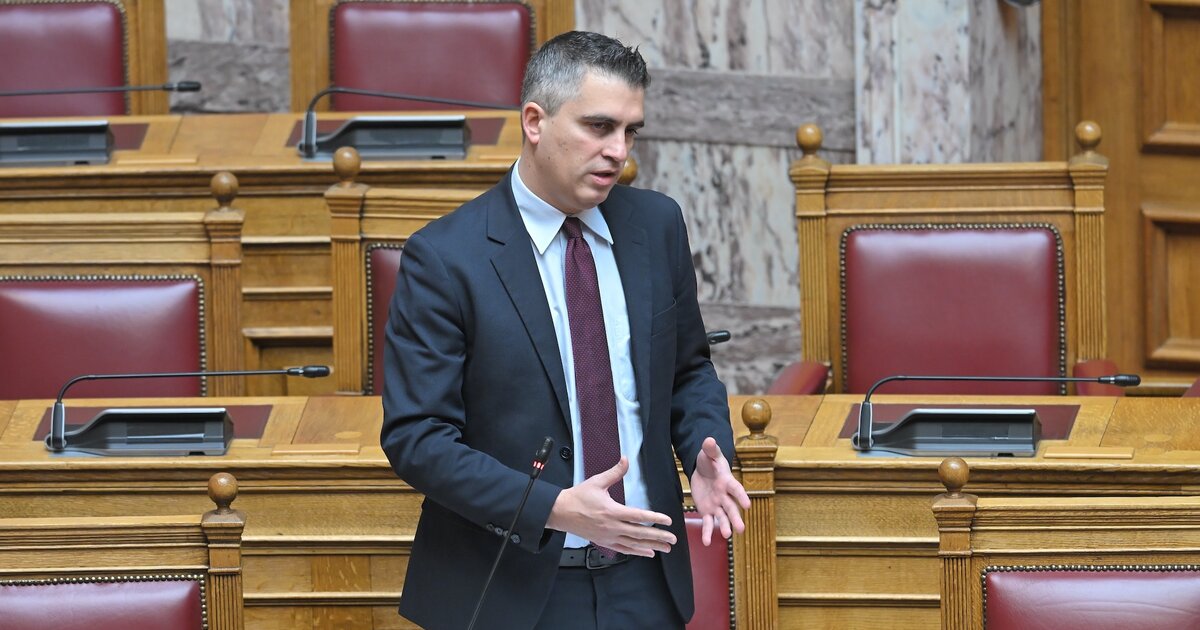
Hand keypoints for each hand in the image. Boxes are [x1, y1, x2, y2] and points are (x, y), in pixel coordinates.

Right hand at [546, 456, 676, 556]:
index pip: (638, 516)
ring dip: (651, 546)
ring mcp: (608, 536)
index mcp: (611, 511)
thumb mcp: (597, 482)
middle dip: (658, 536)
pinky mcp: (604, 542)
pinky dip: (637, 552)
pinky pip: (624, 549)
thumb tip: (626, 459)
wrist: (560, 512)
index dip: (654, 518)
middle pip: (639, 533)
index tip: (667, 520)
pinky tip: (648, 553)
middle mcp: (611, 526)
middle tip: (673, 538)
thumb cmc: (578, 497)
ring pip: (633, 544)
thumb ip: (614, 472)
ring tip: (665, 548)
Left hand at [690, 437, 750, 545]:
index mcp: (727, 481)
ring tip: (727, 536)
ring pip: (722, 518)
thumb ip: (710, 449)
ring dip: (725, 527)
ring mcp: (717, 504)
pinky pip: (708, 523)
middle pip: (731, 508)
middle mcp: (724, 495)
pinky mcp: (707, 510)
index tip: (747, 505)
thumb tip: (709, 440)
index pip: (736, 489)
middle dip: (735, 518)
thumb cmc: (709, 460)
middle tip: (741, 529)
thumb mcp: (709, 453)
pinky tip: (706, 542)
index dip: (741, 497)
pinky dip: (708, 533)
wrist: (702, 469)